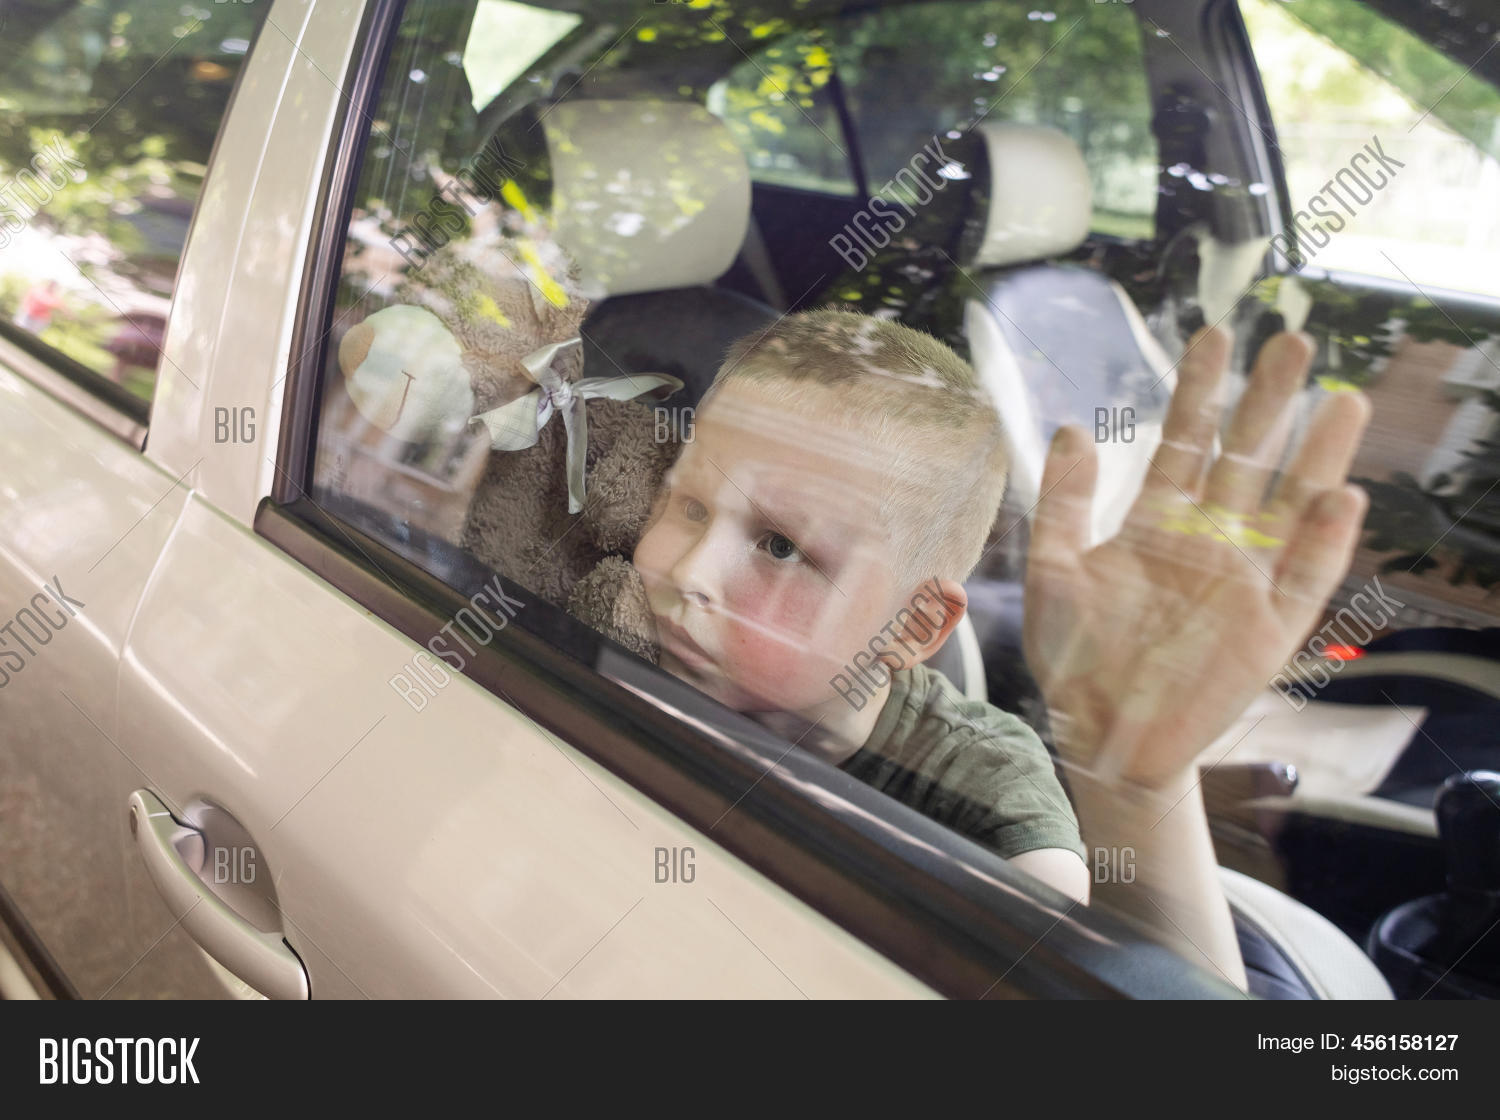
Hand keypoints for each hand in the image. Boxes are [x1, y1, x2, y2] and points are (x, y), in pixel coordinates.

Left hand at [1022, 327, 1371, 787]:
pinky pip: (1304, 580)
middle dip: (1267, 402)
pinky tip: (1341, 497)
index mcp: (1157, 523)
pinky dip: (1324, 542)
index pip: (1185, 442)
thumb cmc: (1073, 657)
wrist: (1099, 737)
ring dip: (1317, 456)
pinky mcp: (1269, 629)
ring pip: (1290, 506)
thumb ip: (1064, 504)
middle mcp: (1208, 541)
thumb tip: (1070, 428)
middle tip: (1290, 340)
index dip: (1199, 391)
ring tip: (1341, 400)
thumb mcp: (1053, 574)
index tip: (1214, 335)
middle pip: (1247, 458)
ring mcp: (1244, 581)